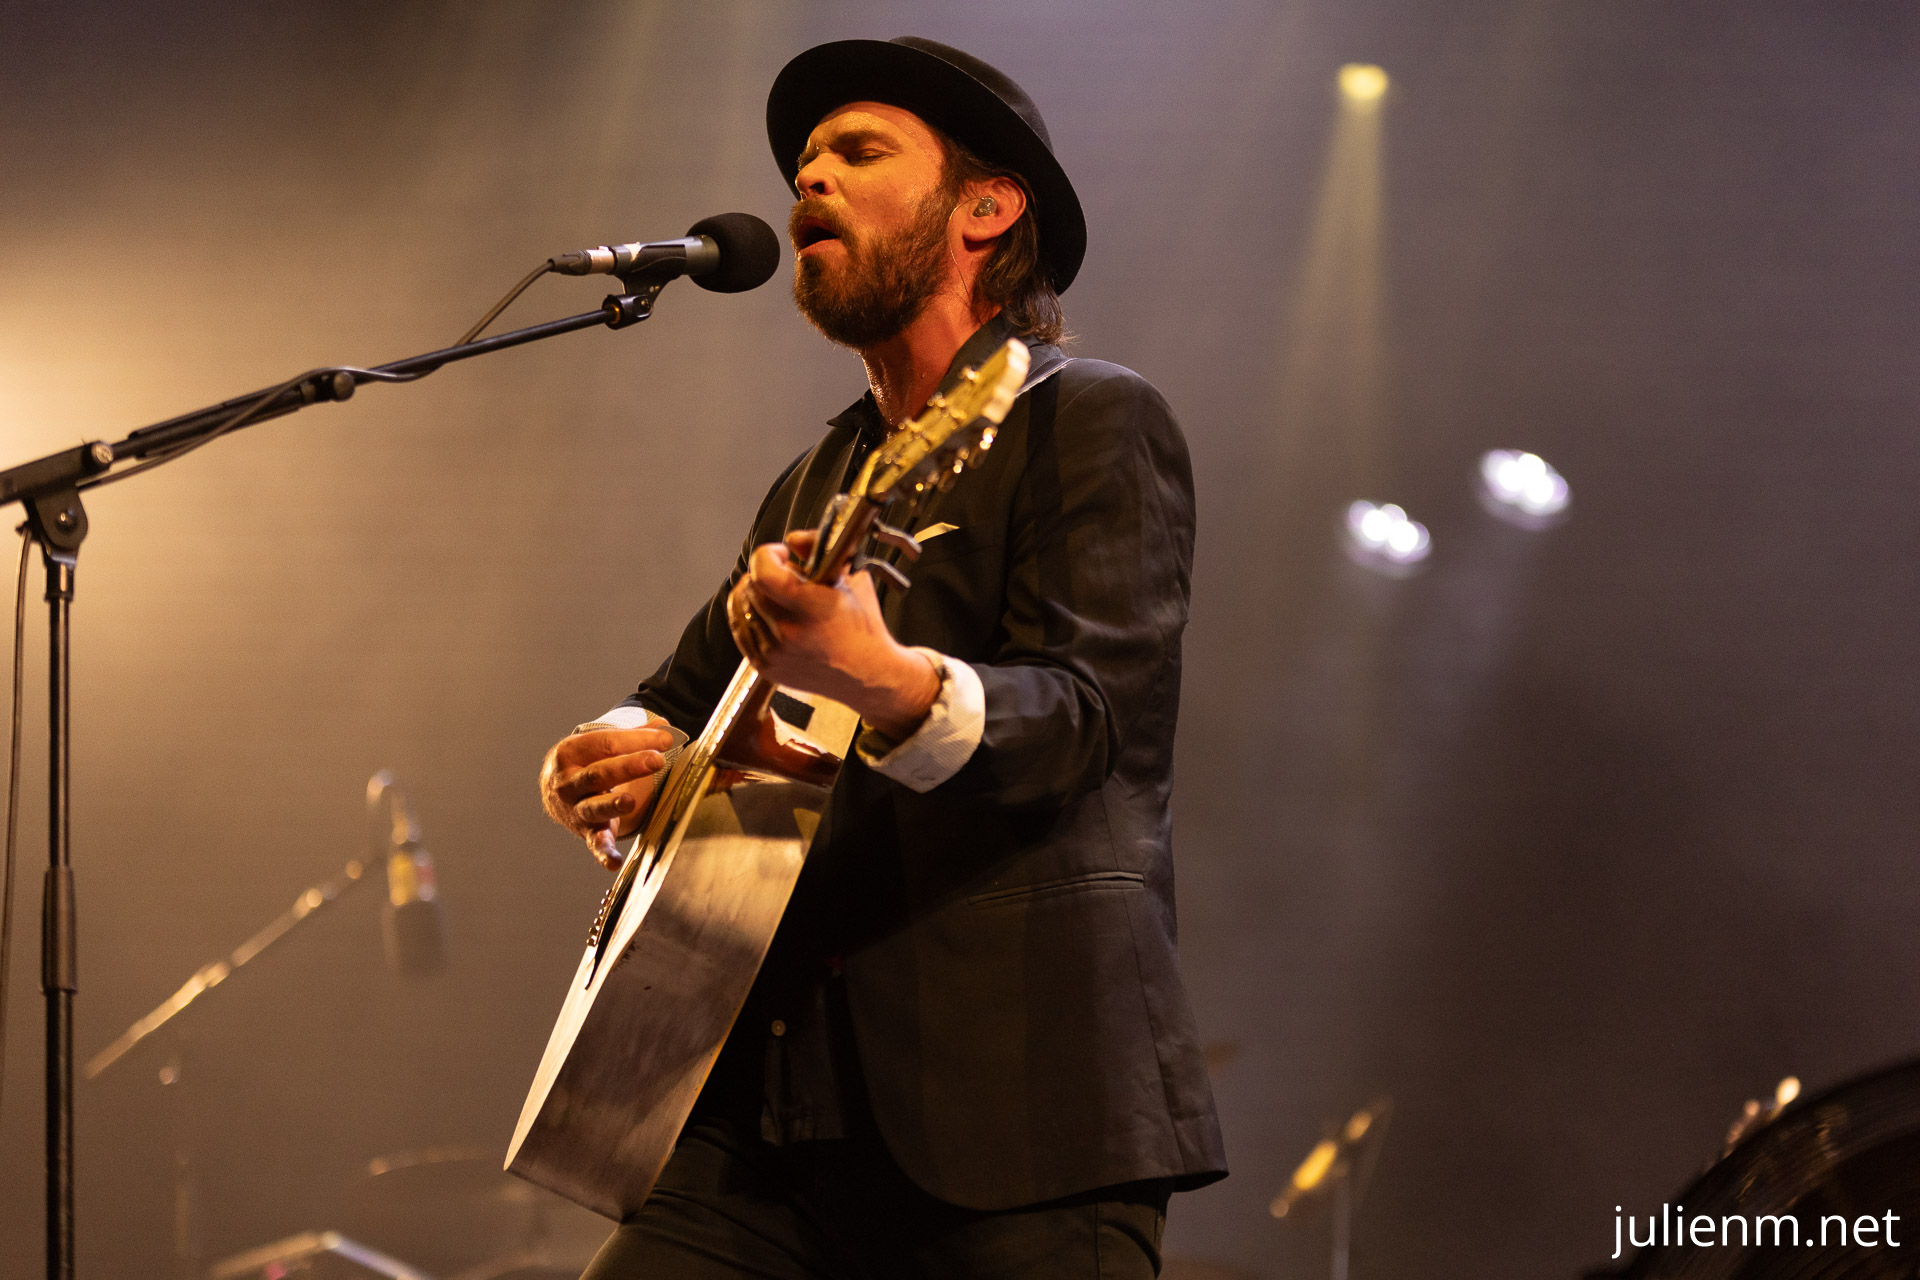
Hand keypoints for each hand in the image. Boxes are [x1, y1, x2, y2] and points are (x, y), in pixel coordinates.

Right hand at [539, 719, 678, 869]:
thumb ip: (632, 735)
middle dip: (628, 766)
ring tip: (630, 800)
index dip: (636, 741)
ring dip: (613, 805)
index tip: (665, 740)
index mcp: (570, 752)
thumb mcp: (598, 744)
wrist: (553, 791)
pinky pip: (595, 844)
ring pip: (594, 807)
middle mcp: (568, 782)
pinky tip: (614, 863)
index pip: (605, 744)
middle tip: (656, 760)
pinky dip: (604, 854)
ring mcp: (575, 809)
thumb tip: (665, 725)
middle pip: (599, 773)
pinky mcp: (586, 832)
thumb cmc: (585, 762)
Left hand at [726, 530, 939, 739]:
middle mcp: (789, 632)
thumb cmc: (862, 626)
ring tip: (776, 595)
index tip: (781, 554)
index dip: (768, 555)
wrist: (867, 675)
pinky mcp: (765, 667)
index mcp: (812, 608)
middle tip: (784, 575)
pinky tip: (765, 611)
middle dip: (765, 573)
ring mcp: (774, 653)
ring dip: (755, 593)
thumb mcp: (852, 578)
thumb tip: (792, 540)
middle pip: (751, 586)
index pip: (763, 572)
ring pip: (742, 607)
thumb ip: (820, 550)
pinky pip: (740, 630)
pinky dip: (748, 615)